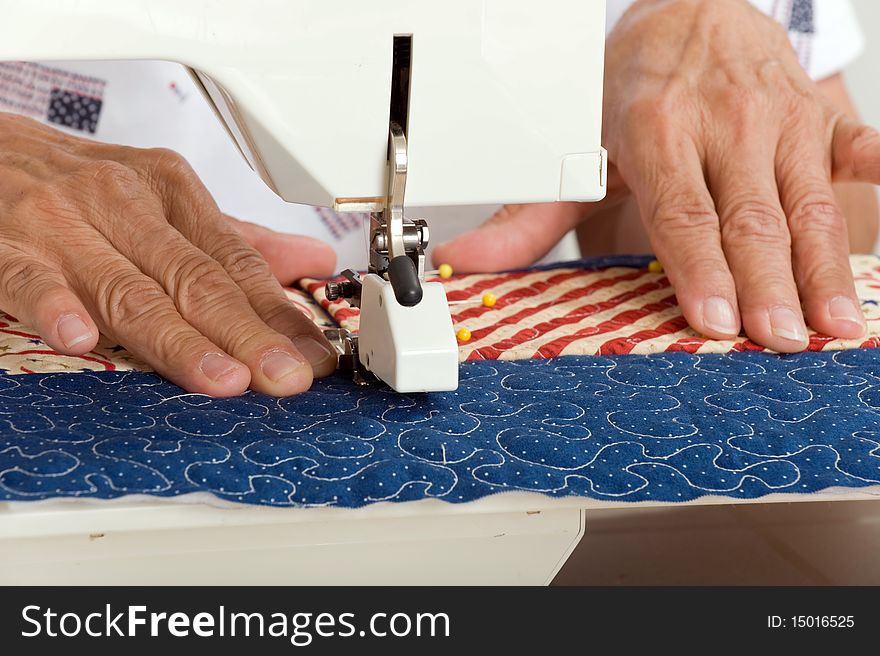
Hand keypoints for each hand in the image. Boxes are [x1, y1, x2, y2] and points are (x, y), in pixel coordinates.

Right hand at [0, 112, 336, 395]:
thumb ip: (236, 240)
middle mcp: (124, 203)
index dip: (280, 314)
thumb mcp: (164, 197)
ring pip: (130, 291)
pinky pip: (33, 278)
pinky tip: (83, 339)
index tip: (314, 357)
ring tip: (222, 380)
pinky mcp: (6, 246)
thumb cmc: (82, 185)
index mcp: (171, 191)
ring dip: (179, 340)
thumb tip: (310, 260)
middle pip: (196, 280)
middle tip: (286, 379)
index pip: (238, 262)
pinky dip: (58, 306)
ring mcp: (64, 225)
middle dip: (247, 336)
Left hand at [434, 0, 879, 351]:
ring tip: (835, 324)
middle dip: (767, 282)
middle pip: (749, 216)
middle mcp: (723, 123)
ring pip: (805, 201)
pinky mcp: (821, 112)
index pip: (681, 212)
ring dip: (824, 264)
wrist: (686, 10)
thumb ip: (527, 215)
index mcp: (656, 131)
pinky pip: (859, 144)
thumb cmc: (631, 90)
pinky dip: (875, 171)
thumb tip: (463, 262)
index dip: (699, 268)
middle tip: (780, 340)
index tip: (716, 320)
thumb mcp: (576, 149)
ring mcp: (780, 117)